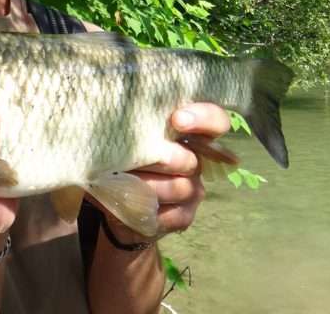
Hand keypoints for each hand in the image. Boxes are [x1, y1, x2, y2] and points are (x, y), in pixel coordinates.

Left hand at [101, 102, 231, 245]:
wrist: (114, 200)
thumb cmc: (119, 156)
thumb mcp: (124, 135)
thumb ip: (132, 124)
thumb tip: (117, 113)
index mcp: (188, 133)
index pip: (216, 121)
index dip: (203, 117)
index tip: (177, 119)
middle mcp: (196, 161)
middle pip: (190, 159)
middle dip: (159, 159)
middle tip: (132, 160)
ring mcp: (193, 190)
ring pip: (178, 188)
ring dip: (147, 185)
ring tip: (119, 182)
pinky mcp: (184, 216)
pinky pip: (171, 215)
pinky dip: (145, 209)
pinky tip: (126, 204)